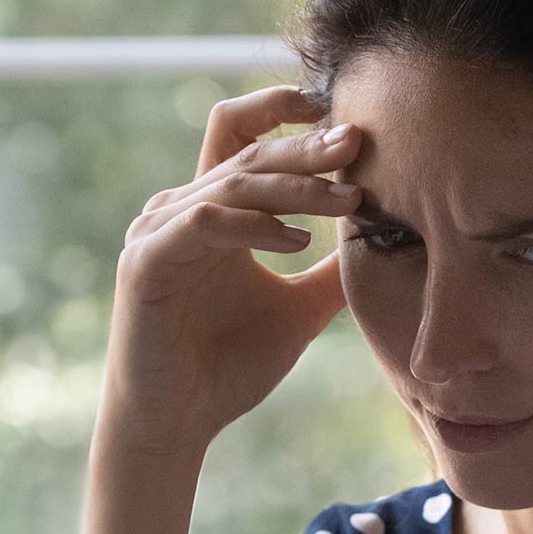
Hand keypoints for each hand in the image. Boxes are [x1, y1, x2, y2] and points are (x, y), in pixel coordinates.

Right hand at [100, 83, 362, 460]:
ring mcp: (156, 232)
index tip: (334, 110)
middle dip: (307, 147)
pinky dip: (255, 226)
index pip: (238, 132)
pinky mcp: (145, 262)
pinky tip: (298, 241)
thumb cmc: (227, 367)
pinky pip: (205, 224)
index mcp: (209, 210)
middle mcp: (178, 210)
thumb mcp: (299, 309)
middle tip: (358, 145)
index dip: (278, 108)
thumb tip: (388, 242)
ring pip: (232, 184)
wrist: (176, 425)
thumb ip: (333, 274)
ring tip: (348, 197)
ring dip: (294, 187)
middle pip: (248, 154)